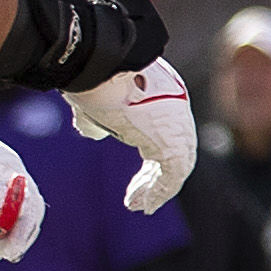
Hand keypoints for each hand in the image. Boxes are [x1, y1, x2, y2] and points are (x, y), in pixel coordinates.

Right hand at [72, 54, 195, 206]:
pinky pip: (173, 174)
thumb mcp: (96, 101)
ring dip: (156, 189)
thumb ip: (98, 119)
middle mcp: (176, 111)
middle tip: (136, 198)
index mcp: (163, 100)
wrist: (102, 64)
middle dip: (154, 178)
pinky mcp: (172, 140)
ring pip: (175, 166)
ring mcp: (178, 125)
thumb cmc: (95, 78)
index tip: (138, 179)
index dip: (151, 160)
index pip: (163, 136)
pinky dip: (160, 191)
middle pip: (172, 153)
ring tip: (138, 206)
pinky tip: (145, 205)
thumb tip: (92, 132)